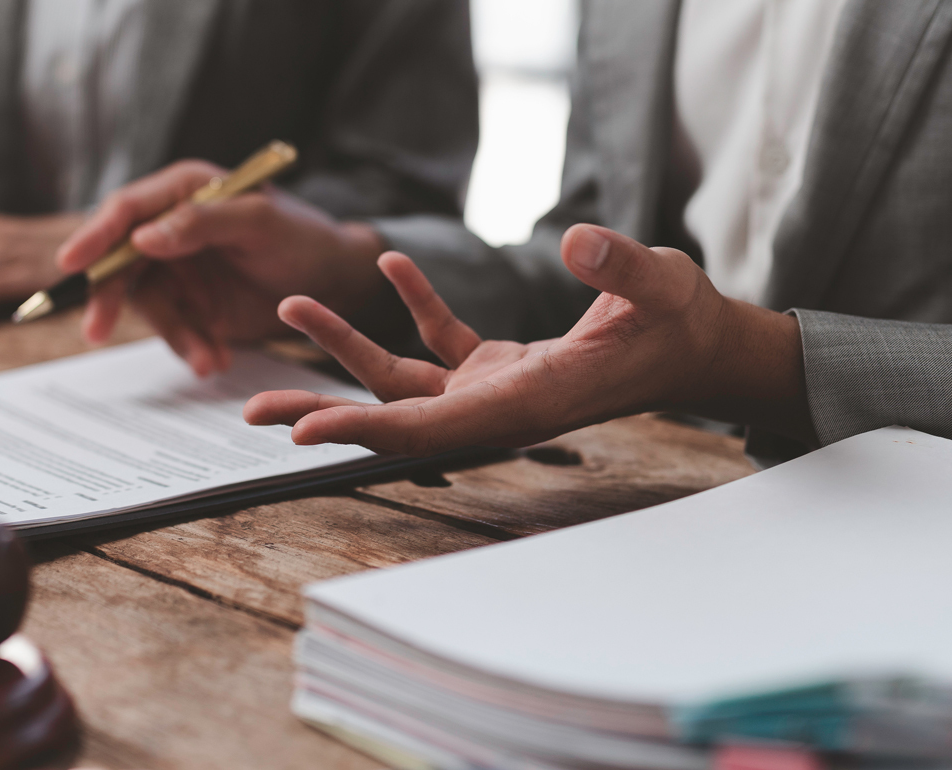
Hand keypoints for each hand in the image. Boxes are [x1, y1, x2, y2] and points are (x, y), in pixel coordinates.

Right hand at [57, 160, 387, 375]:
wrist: (335, 284)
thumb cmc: (302, 238)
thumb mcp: (258, 223)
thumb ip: (201, 222)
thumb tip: (141, 237)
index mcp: (183, 189)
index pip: (127, 209)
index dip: (95, 235)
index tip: (71, 263)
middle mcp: (170, 226)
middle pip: (119, 260)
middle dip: (110, 298)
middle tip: (96, 332)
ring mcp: (177, 268)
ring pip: (147, 305)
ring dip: (173, 334)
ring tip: (209, 359)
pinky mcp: (190, 304)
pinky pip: (174, 329)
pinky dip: (190, 347)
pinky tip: (216, 359)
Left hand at [243, 225, 814, 454]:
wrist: (699, 344)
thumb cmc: (683, 322)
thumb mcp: (662, 284)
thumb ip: (620, 268)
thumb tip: (579, 242)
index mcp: (525, 402)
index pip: (427, 427)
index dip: (362, 430)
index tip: (302, 430)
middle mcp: (497, 406)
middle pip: (392, 418)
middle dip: (322, 413)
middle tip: (252, 410)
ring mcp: (493, 388)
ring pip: (402, 380)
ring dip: (345, 347)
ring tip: (289, 309)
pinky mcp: (497, 366)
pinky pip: (438, 339)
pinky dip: (411, 305)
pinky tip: (388, 265)